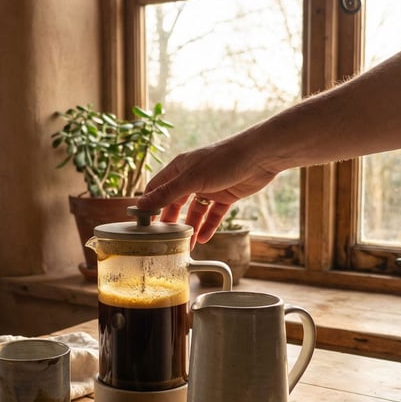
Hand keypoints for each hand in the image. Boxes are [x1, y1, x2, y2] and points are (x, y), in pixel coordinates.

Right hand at [136, 137, 278, 244]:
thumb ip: (167, 193)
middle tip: (164, 237)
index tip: (143, 222)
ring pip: (195, 210)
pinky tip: (204, 239)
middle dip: (170, 219)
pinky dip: (209, 226)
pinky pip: (214, 214)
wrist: (258, 157)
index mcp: (179, 168)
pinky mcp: (226, 195)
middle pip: (175, 201)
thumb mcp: (191, 179)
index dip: (149, 203)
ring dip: (191, 227)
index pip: (157, 187)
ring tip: (186, 244)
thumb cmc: (222, 160)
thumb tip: (142, 204)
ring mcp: (210, 187)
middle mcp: (192, 177)